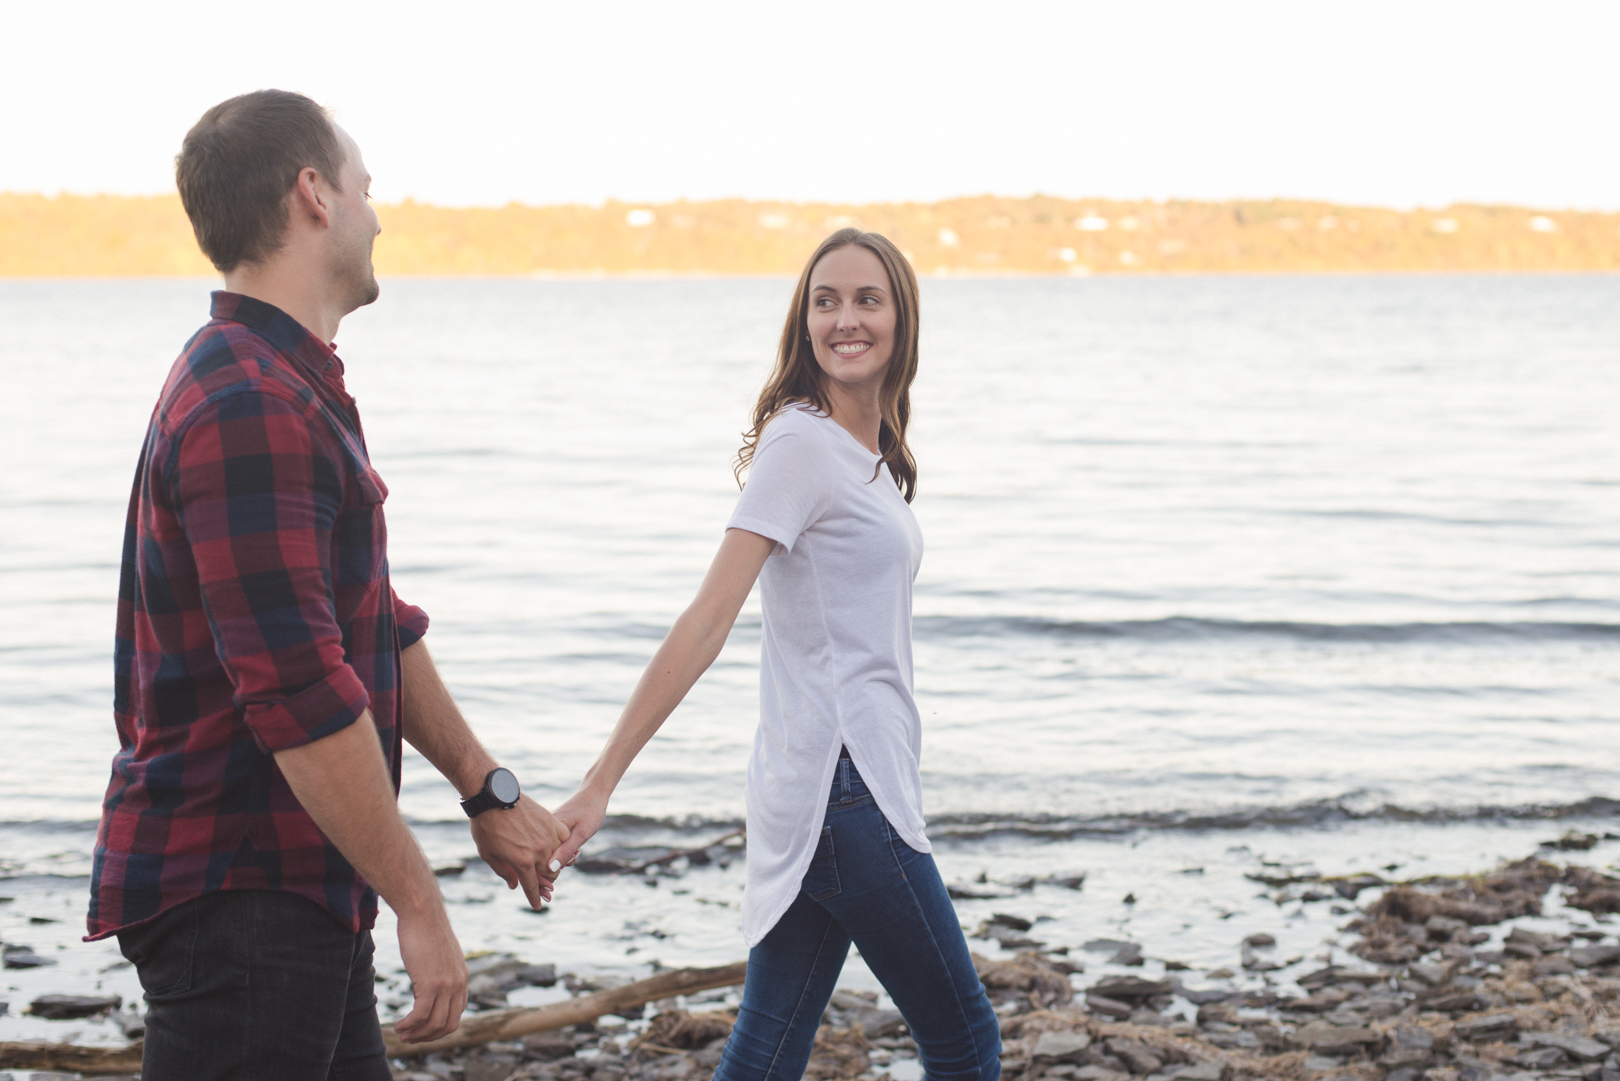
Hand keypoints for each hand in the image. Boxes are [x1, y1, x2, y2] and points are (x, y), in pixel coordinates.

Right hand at [392, 905, 467, 1043]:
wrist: (422, 912)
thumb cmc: (425, 929)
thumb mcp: (439, 953)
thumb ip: (440, 969)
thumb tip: (430, 980)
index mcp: (462, 977)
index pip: (457, 1013)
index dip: (439, 1026)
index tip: (423, 1029)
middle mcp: (458, 983)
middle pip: (448, 1024)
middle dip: (429, 1036)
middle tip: (411, 1038)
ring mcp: (446, 984)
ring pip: (434, 1023)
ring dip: (417, 1034)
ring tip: (402, 1034)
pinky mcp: (431, 983)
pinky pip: (421, 1015)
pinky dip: (409, 1025)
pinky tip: (399, 1026)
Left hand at [470, 795, 570, 908]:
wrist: (494, 797)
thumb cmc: (486, 826)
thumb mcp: (489, 854)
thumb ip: (504, 872)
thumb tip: (514, 885)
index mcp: (522, 862)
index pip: (532, 886)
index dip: (534, 898)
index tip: (538, 906)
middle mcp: (539, 851)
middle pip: (549, 874)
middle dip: (545, 882)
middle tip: (540, 884)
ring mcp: (548, 835)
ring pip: (558, 857)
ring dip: (553, 864)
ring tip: (547, 865)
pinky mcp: (552, 821)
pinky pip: (563, 838)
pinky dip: (561, 845)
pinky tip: (555, 847)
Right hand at [551, 788, 608, 869]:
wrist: (594, 794)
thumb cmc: (590, 812)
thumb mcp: (581, 834)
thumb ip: (566, 851)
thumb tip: (551, 869)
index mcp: (547, 830)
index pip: (541, 858)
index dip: (552, 867)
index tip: (572, 858)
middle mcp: (543, 829)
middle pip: (543, 856)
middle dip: (559, 861)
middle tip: (577, 853)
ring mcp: (547, 829)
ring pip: (550, 851)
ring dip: (563, 855)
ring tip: (578, 849)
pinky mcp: (552, 829)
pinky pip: (554, 844)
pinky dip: (564, 849)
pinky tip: (575, 845)